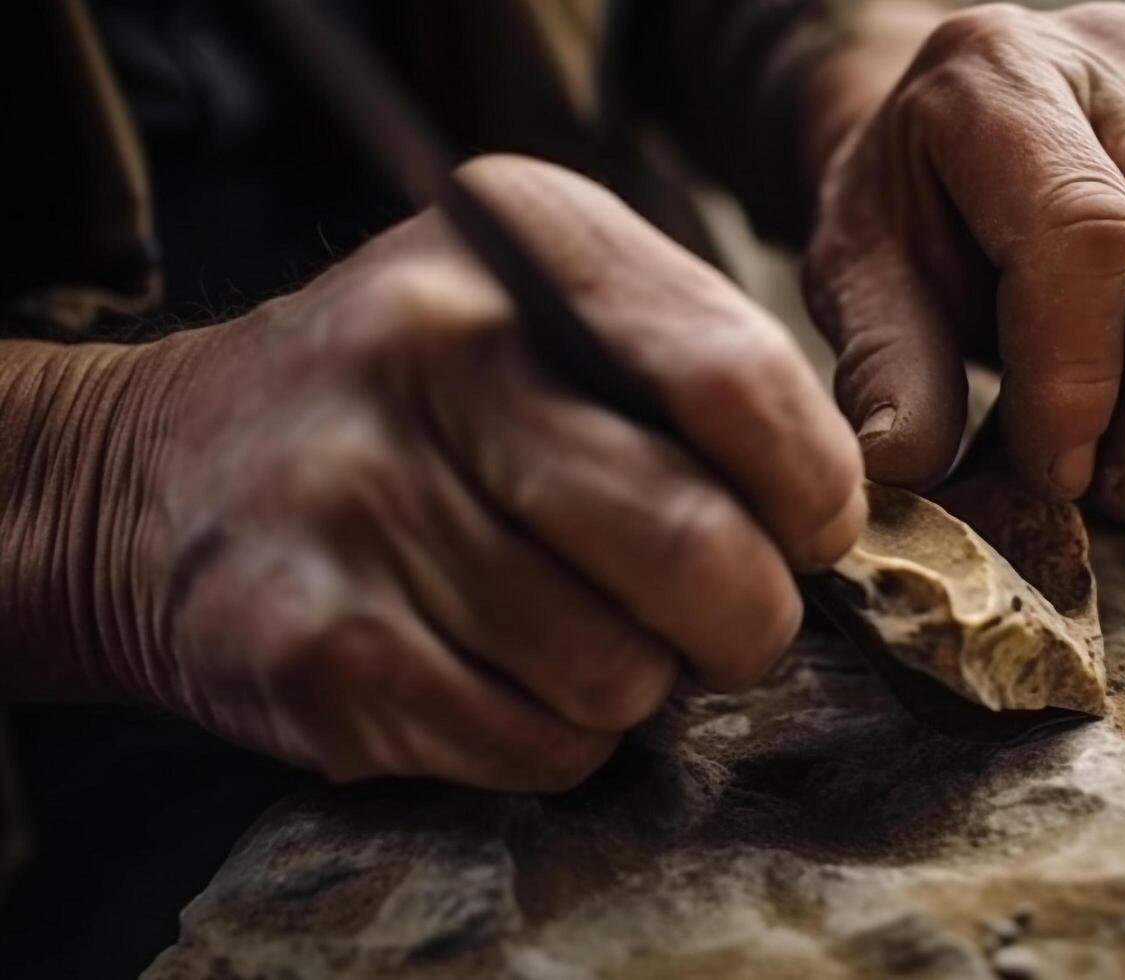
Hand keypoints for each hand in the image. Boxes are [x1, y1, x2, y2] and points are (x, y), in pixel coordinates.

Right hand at [76, 157, 863, 789]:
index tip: (807, 532)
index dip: (811, 489)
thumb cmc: (415, 401)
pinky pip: (534, 744)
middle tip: (721, 617)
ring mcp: (355, 499)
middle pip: (693, 548)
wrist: (159, 476)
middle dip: (745, 619)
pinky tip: (502, 676)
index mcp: (520, 242)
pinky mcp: (312, 645)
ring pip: (618, 672)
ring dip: (633, 682)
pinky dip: (555, 737)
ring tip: (576, 631)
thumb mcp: (548, 312)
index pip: (737, 382)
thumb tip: (833, 516)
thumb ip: (696, 373)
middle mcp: (427, 350)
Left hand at [803, 2, 1124, 552]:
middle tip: (1122, 499)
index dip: (1083, 373)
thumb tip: (910, 466)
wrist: (940, 141)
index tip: (1059, 475)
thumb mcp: (855, 280)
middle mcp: (1111, 59)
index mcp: (995, 77)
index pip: (1084, 229)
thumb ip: (884, 365)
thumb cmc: (898, 212)